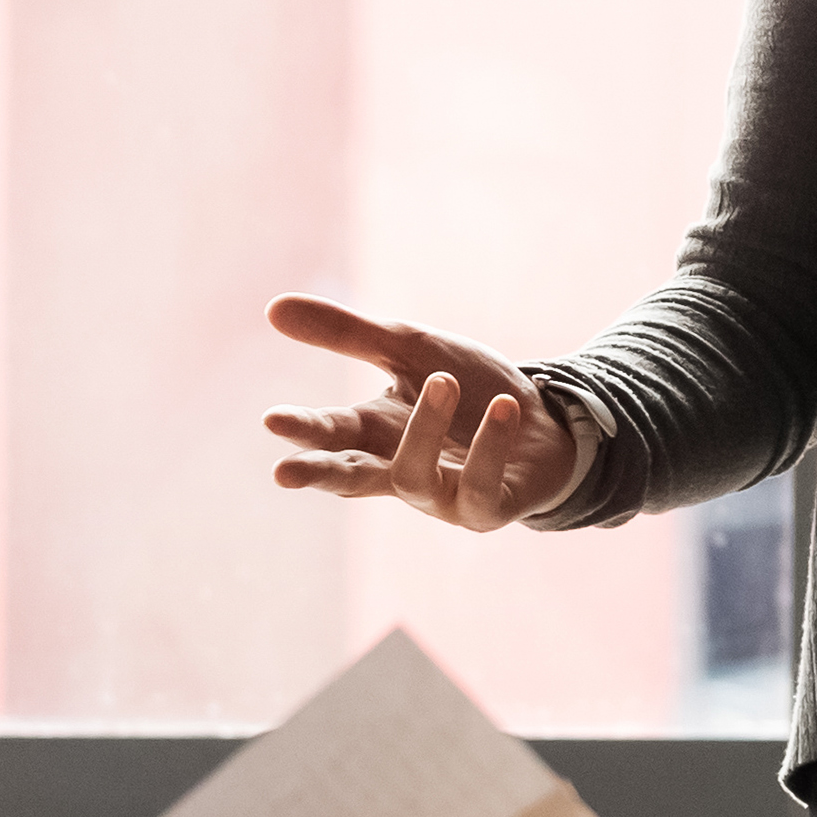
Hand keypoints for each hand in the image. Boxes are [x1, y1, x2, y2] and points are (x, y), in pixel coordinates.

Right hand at [263, 295, 584, 530]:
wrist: (544, 419)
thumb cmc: (469, 389)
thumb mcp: (409, 348)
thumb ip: (346, 333)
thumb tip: (272, 308)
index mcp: (374, 433)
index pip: (329, 435)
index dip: (302, 430)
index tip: (272, 420)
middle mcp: (400, 470)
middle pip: (350, 479)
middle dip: (318, 474)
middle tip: (284, 472)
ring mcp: (442, 497)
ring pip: (414, 476)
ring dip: (425, 428)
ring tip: (443, 379)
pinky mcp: (489, 508)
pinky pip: (480, 485)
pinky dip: (490, 444)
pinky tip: (502, 406)